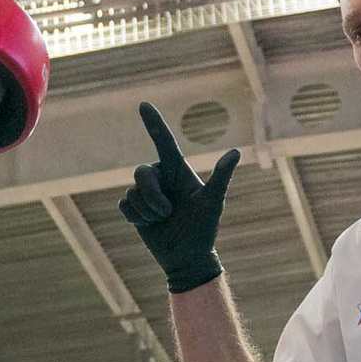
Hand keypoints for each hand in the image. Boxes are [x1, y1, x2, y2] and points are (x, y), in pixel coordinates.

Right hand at [120, 102, 238, 293]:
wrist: (187, 257)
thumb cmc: (204, 229)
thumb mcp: (213, 202)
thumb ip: (220, 177)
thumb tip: (236, 153)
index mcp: (178, 170)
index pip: (164, 140)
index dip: (154, 123)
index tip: (144, 104)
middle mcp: (160, 177)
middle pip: (141, 172)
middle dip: (152, 196)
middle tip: (169, 213)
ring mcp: (146, 193)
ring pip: (132, 192)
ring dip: (147, 211)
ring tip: (163, 220)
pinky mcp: (134, 208)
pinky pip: (124, 205)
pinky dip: (136, 218)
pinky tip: (150, 225)